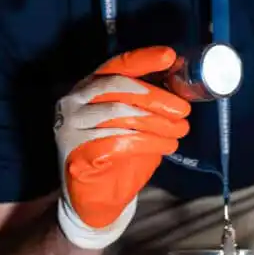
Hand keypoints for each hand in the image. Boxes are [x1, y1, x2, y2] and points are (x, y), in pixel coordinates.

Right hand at [53, 46, 191, 248]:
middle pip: (120, 87)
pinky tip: (165, 145)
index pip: (117, 65)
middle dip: (157, 97)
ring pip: (120, 112)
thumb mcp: (135, 120)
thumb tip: (180, 80)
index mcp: (89, 86)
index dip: (144, 58)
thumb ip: (148, 100)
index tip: (169, 56)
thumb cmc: (119, 154)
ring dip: (157, 122)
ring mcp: (70, 124)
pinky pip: (117, 140)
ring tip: (179, 131)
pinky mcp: (74, 149)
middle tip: (183, 110)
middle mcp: (74, 100)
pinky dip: (147, 142)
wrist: (94, 198)